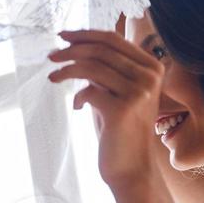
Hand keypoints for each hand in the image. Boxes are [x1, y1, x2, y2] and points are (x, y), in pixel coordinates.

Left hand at [47, 20, 165, 197]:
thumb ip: (107, 70)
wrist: (131, 168)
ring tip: (53, 77)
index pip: (113, 39)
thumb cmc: (120, 130)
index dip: (85, 34)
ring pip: (92, 67)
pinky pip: (89, 91)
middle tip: (51, 56)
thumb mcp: (117, 92)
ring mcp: (139, 92)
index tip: (63, 36)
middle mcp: (150, 76)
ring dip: (67, 69)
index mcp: (152, 67)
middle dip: (71, 50)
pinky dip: (78, 97)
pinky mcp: (123, 109)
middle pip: (101, 50)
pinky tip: (78, 107)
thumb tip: (78, 45)